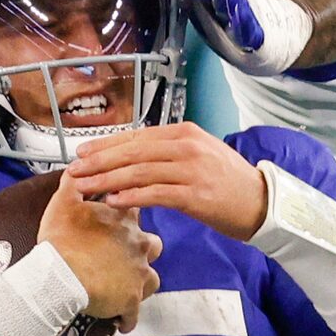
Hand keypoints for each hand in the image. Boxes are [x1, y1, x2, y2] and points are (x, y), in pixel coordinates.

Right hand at [39, 171, 159, 328]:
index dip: (129, 216)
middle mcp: (138, 244)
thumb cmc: (60, 240)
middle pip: (153, 245)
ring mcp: (138, 273)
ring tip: (122, 286)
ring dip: (139, 282)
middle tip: (122, 256)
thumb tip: (78, 166)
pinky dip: (128, 316)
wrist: (59, 275)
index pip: (139, 213)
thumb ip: (74, 182)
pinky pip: (135, 313)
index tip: (120, 222)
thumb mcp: (63, 201)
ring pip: (151, 279)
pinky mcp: (131, 299)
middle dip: (142, 251)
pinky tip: (121, 319)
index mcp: (124, 220)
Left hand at [65, 123, 265, 239]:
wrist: (260, 202)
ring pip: (139, 172)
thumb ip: (167, 151)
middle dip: (99, 162)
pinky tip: (112, 201)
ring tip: (85, 188)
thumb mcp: (198, 154)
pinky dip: (132, 197)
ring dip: (108, 180)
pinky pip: (156, 194)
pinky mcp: (195, 196)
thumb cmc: (226, 181)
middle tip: (74, 172)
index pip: (136, 136)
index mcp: (184, 133)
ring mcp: (191, 170)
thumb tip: (130, 156)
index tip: (82, 153)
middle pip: (132, 153)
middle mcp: (186, 146)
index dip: (106, 145)